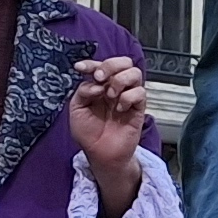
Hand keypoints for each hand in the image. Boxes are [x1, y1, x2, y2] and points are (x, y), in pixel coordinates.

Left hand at [69, 55, 149, 173]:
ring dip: (120, 80)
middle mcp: (115, 88)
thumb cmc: (89, 133)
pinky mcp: (138, 108)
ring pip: (135, 73)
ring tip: (111, 95)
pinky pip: (140, 93)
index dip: (91, 63)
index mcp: (99, 85)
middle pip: (123, 62)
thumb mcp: (76, 109)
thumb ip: (83, 91)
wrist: (101, 154)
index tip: (80, 68)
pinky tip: (120, 110)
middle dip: (110, 65)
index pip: (99, 66)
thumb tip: (97, 83)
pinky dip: (129, 97)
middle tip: (100, 77)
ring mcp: (127, 96)